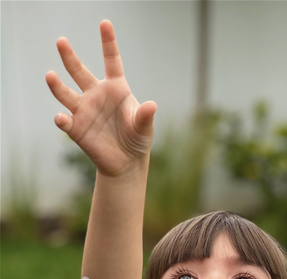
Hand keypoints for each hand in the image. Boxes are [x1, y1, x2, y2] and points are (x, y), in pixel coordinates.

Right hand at [45, 20, 156, 177]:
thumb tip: (152, 106)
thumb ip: (145, 116)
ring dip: (57, 85)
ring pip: (65, 93)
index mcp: (116, 88)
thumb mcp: (144, 128)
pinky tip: (61, 118)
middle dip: (69, 57)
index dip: (108, 43)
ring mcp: (84, 110)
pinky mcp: (77, 128)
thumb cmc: (137, 139)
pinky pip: (65, 121)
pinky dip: (62, 119)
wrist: (127, 162)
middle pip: (79, 71)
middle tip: (61, 41)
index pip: (111, 61)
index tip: (105, 23)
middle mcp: (96, 94)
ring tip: (50, 75)